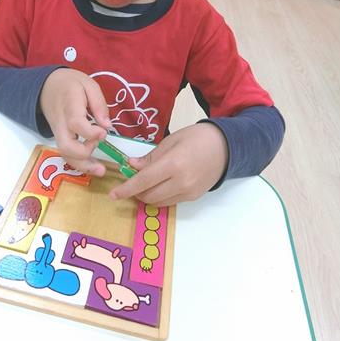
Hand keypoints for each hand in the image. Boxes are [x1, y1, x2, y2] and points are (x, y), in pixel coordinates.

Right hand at [38, 68, 111, 176]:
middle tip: (99, 145)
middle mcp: (61, 122)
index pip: (76, 124)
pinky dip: (79, 163)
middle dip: (85, 154)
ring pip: (65, 154)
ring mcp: (58, 132)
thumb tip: (107, 125)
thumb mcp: (88, 84)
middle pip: (66, 145)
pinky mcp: (59, 137)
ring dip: (82, 165)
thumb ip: (99, 104)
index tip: (104, 132)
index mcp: (70, 105)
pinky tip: (92, 166)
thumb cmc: (69, 83)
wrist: (46, 86)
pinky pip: (66, 153)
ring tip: (100, 169)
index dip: (90, 133)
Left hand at [109, 123, 228, 205]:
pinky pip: (170, 202)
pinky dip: (159, 196)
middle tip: (130, 180)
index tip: (113, 194)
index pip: (143, 181)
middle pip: (149, 196)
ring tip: (144, 182)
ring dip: (146, 196)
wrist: (226, 147)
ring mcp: (188, 192)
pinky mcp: (193, 197)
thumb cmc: (196, 138)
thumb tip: (131, 166)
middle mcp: (181, 182)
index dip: (126, 189)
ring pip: (158, 202)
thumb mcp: (170, 142)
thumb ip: (150, 157)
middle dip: (135, 192)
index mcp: (173, 164)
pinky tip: (158, 185)